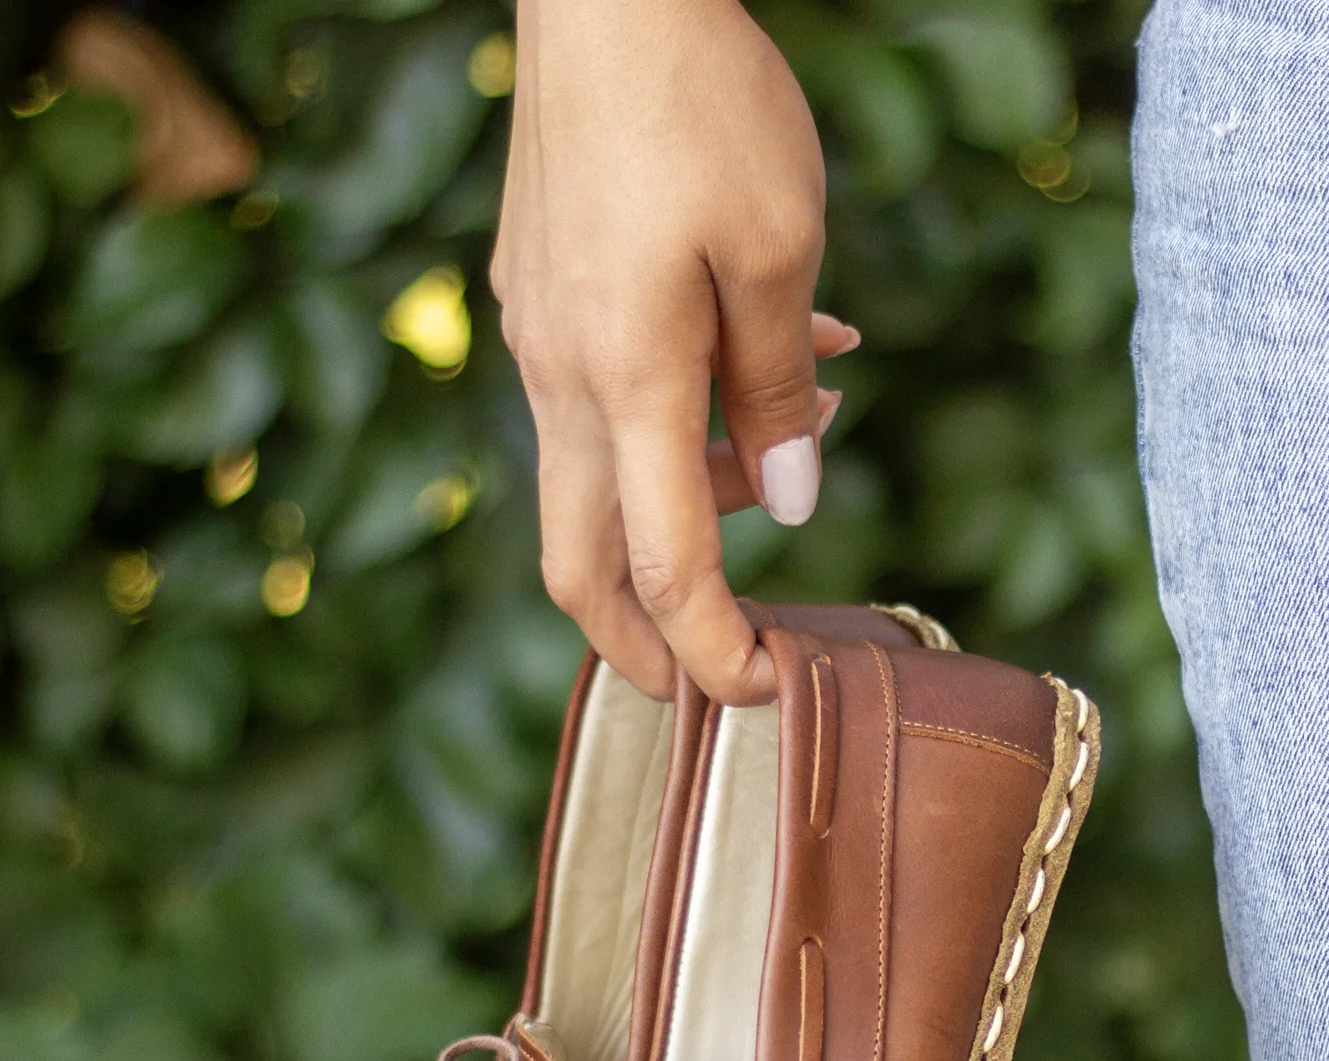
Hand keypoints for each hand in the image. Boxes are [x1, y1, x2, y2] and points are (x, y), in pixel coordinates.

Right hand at [492, 0, 848, 704]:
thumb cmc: (703, 102)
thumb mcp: (780, 250)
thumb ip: (779, 387)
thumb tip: (788, 498)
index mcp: (625, 381)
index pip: (661, 570)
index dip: (711, 650)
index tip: (762, 690)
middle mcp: (560, 378)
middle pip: (580, 565)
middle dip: (644, 641)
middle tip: (712, 674)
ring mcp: (538, 338)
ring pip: (596, 482)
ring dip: (688, 502)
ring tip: (790, 435)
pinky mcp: (539, 297)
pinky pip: (598, 402)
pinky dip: (672, 423)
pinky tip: (760, 358)